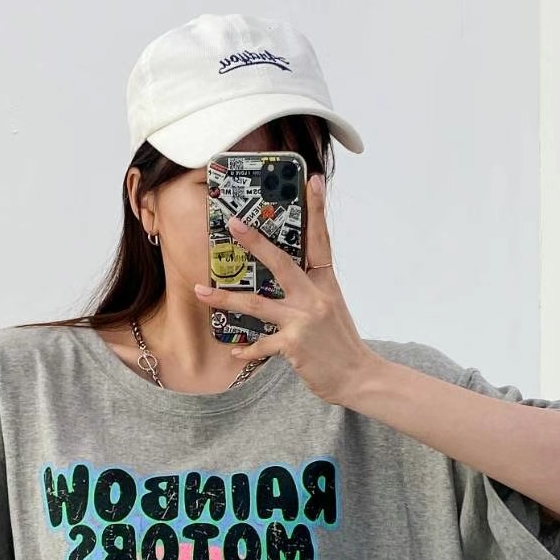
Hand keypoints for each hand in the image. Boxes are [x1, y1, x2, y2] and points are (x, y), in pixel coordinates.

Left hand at [194, 175, 373, 405]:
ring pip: (257, 304)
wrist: (358, 377)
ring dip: (225, 299)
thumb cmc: (342, 344)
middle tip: (233, 224)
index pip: (321, 241)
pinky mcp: (293, 345)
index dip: (317, 211)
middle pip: (281, 263)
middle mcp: (315, 298)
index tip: (312, 181)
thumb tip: (288, 282)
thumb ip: (311, 293)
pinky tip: (235, 351)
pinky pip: (261, 344)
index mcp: (326, 285)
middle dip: (255, 242)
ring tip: (202, 291)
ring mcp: (303, 320)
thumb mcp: (332, 310)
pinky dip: (247, 349)